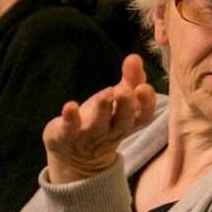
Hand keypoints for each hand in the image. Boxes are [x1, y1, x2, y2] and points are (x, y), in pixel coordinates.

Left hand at [43, 55, 156, 183]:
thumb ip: (130, 79)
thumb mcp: (119, 100)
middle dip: (125, 106)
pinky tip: (70, 105)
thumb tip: (134, 57)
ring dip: (102, 110)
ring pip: (98, 125)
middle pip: (122, 122)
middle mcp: (110, 132)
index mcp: (127, 122)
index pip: (143, 116)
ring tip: (106, 94)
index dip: (146, 103)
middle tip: (126, 91)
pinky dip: (70, 118)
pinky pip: (69, 129)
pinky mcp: (66, 136)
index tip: (144, 87)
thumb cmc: (102, 119)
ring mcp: (88, 136)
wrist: (74, 154)